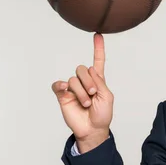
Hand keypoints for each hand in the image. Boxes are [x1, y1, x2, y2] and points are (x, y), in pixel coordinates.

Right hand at [52, 33, 112, 152]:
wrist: (93, 129)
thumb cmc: (102, 114)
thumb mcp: (107, 97)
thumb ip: (100, 81)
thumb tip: (89, 70)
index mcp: (98, 80)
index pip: (97, 61)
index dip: (98, 48)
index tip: (98, 35)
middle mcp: (84, 82)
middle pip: (82, 68)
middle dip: (89, 81)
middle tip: (93, 94)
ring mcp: (73, 88)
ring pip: (73, 79)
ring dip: (81, 91)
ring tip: (86, 103)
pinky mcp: (63, 95)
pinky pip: (58, 85)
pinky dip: (61, 85)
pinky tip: (65, 89)